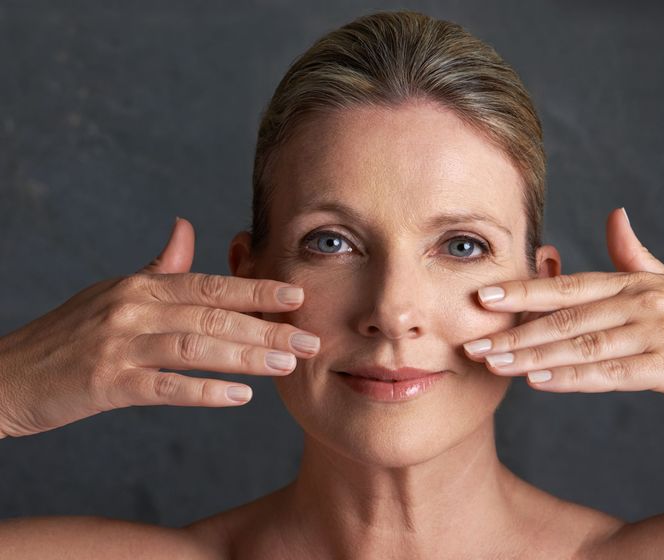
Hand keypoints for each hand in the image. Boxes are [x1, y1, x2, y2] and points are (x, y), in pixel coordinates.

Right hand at [0, 217, 319, 438]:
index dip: (257, 290)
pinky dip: (206, 391)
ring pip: (197, 347)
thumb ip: (159, 267)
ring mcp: (118, 345)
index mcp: (140, 286)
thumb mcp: (113, 292)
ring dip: (247, 356)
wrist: (5, 375)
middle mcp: (133, 308)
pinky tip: (242, 397)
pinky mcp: (106, 383)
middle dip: (267, 328)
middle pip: (213, 315)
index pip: (210, 284)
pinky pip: (165, 387)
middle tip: (310, 339)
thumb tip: (187, 228)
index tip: (299, 296)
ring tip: (287, 365)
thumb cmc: (67, 336)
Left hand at [462, 208, 663, 415]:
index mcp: (636, 282)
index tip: (481, 295)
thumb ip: (637, 256)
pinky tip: (540, 381)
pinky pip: (611, 373)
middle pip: (564, 316)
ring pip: (580, 343)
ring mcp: (656, 331)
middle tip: (471, 339)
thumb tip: (614, 215)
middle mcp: (641, 301)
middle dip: (513, 329)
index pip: (568, 285)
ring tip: (493, 362)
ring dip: (531, 355)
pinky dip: (572, 377)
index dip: (522, 290)